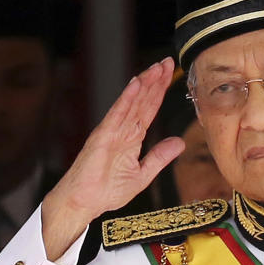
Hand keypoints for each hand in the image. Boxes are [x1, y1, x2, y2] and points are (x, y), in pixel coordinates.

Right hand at [42, 57, 183, 260]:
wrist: (84, 202)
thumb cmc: (106, 190)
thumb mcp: (143, 174)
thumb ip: (160, 157)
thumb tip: (179, 143)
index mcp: (132, 138)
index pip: (149, 110)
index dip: (160, 92)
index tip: (172, 75)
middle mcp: (122, 130)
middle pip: (142, 101)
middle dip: (155, 81)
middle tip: (168, 62)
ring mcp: (112, 131)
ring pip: (131, 103)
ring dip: (144, 84)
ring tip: (157, 68)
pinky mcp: (103, 136)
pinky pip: (117, 114)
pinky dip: (127, 98)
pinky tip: (136, 84)